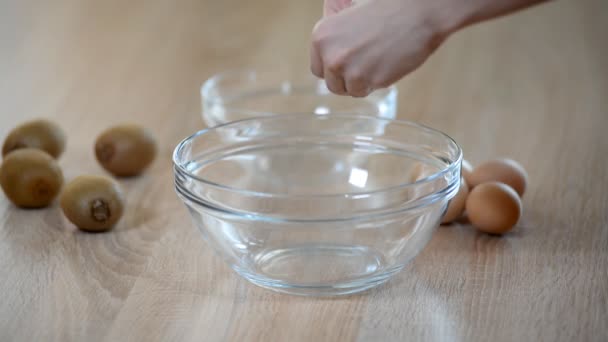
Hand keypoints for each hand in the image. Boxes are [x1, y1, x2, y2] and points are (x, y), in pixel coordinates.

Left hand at [310, 0, 447, 96]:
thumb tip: (327, 50)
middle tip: (366, 62)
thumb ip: (333, 31)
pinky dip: (376, 83)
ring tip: (377, 61)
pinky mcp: (369, 80)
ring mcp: (350, 70)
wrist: (418, 11)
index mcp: (321, 37)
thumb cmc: (387, 8)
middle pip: (332, 84)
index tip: (349, 62)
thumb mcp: (349, 11)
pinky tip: (386, 64)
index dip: (335, 68)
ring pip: (349, 90)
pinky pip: (367, 91)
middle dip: (347, 78)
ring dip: (362, 82)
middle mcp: (330, 55)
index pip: (318, 69)